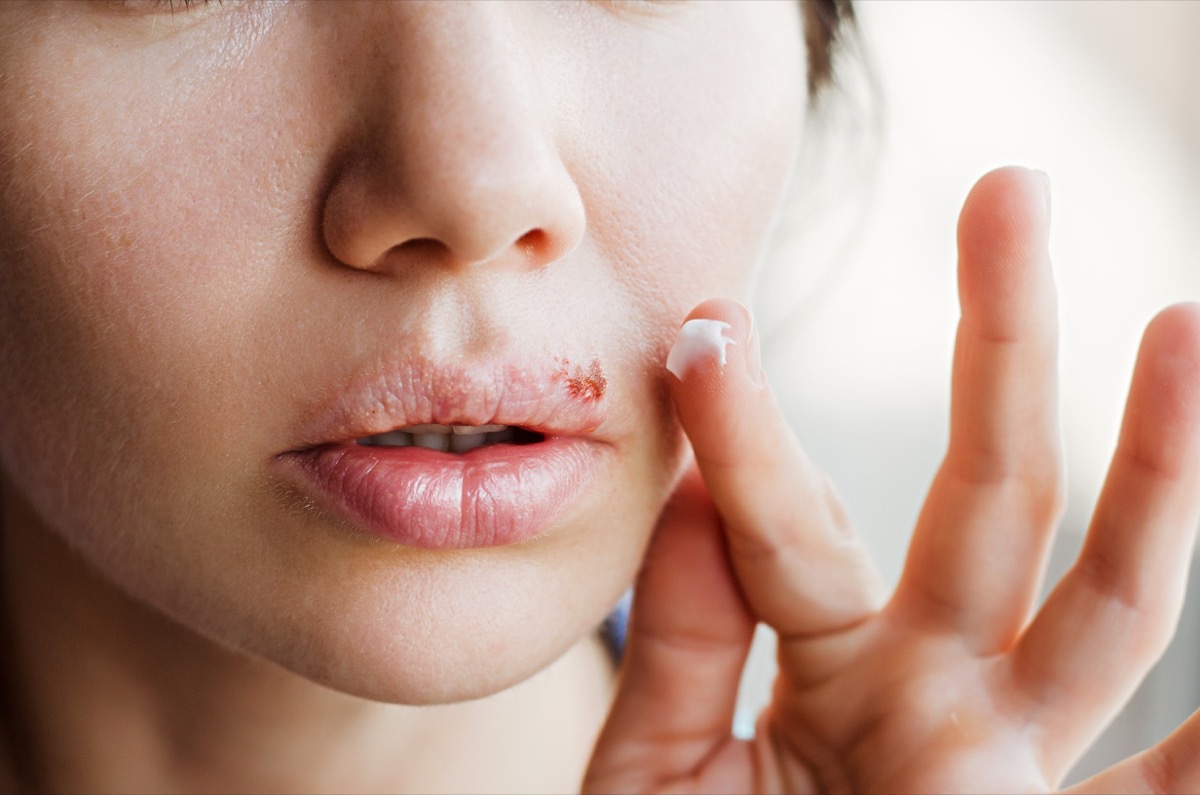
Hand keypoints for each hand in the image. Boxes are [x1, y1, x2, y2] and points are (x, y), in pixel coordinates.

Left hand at [584, 167, 1199, 793]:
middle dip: (997, 343)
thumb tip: (693, 488)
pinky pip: (1173, 787)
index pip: (784, 526)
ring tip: (1185, 324)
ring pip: (1105, 594)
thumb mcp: (652, 774)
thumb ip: (677, 645)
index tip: (702, 328)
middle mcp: (937, 693)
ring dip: (1157, 464)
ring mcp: (1015, 763)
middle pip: (981, 494)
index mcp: (822, 668)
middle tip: (1008, 188)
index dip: (743, 433)